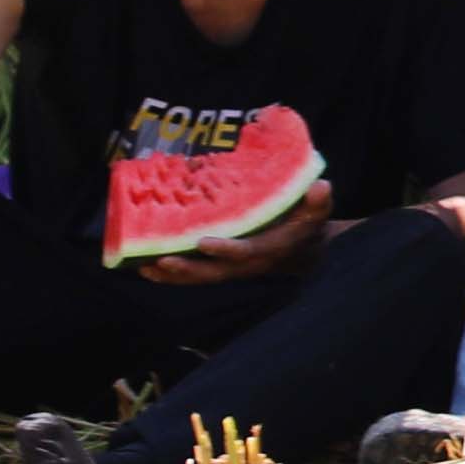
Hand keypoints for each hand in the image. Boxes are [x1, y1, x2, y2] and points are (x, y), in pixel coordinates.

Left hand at [130, 188, 333, 289]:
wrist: (305, 251)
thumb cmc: (306, 224)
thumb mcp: (317, 210)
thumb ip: (318, 200)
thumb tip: (320, 186)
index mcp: (270, 248)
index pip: (246, 253)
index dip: (225, 250)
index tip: (203, 242)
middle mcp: (248, 263)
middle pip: (215, 272)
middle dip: (187, 269)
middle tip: (161, 260)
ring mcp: (232, 268)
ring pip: (201, 276)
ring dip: (173, 275)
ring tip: (144, 266)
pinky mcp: (221, 267)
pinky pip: (195, 274)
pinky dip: (172, 274)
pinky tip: (146, 268)